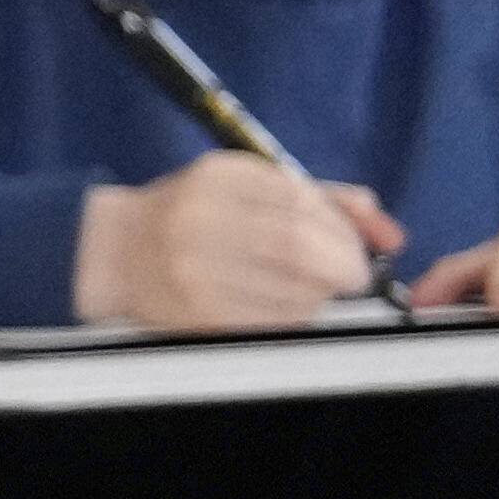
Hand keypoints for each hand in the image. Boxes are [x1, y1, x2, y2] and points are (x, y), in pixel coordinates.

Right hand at [76, 151, 399, 331]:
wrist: (110, 254)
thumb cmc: (191, 217)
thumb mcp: (248, 189)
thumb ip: (321, 201)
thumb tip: (388, 230)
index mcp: (218, 177)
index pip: (302, 203)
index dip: (344, 230)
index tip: (359, 247)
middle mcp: (200, 220)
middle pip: (301, 248)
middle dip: (342, 266)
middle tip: (350, 276)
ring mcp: (193, 270)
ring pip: (292, 289)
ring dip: (318, 295)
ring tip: (307, 290)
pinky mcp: (194, 314)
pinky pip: (270, 321)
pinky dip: (292, 318)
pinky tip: (283, 308)